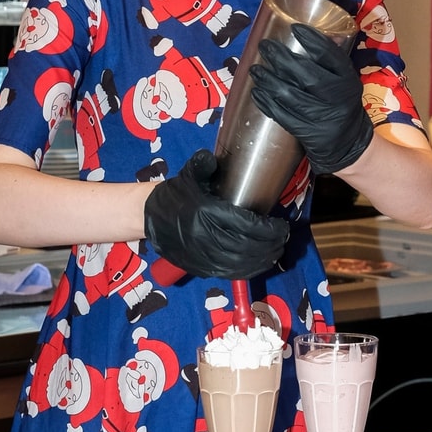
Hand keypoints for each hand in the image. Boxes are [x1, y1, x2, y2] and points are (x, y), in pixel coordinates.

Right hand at [143, 150, 288, 278]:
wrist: (149, 218)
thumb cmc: (174, 195)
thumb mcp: (187, 175)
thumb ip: (202, 165)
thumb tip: (211, 158)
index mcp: (206, 213)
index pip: (245, 225)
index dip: (267, 228)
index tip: (280, 224)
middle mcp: (206, 237)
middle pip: (247, 246)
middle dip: (270, 243)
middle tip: (282, 236)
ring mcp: (203, 256)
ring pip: (241, 263)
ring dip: (264, 258)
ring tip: (277, 249)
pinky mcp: (201, 268)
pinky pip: (230, 273)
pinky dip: (250, 270)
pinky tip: (261, 263)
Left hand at [249, 23, 373, 174]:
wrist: (348, 142)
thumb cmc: (341, 103)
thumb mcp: (344, 81)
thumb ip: (328, 61)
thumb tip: (305, 32)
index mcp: (348, 80)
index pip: (331, 56)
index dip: (313, 40)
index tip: (295, 28)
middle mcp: (337, 97)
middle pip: (307, 75)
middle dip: (282, 59)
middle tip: (265, 46)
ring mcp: (322, 117)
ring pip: (290, 96)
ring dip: (269, 81)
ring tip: (255, 69)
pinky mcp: (307, 132)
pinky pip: (282, 115)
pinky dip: (267, 103)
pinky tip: (257, 92)